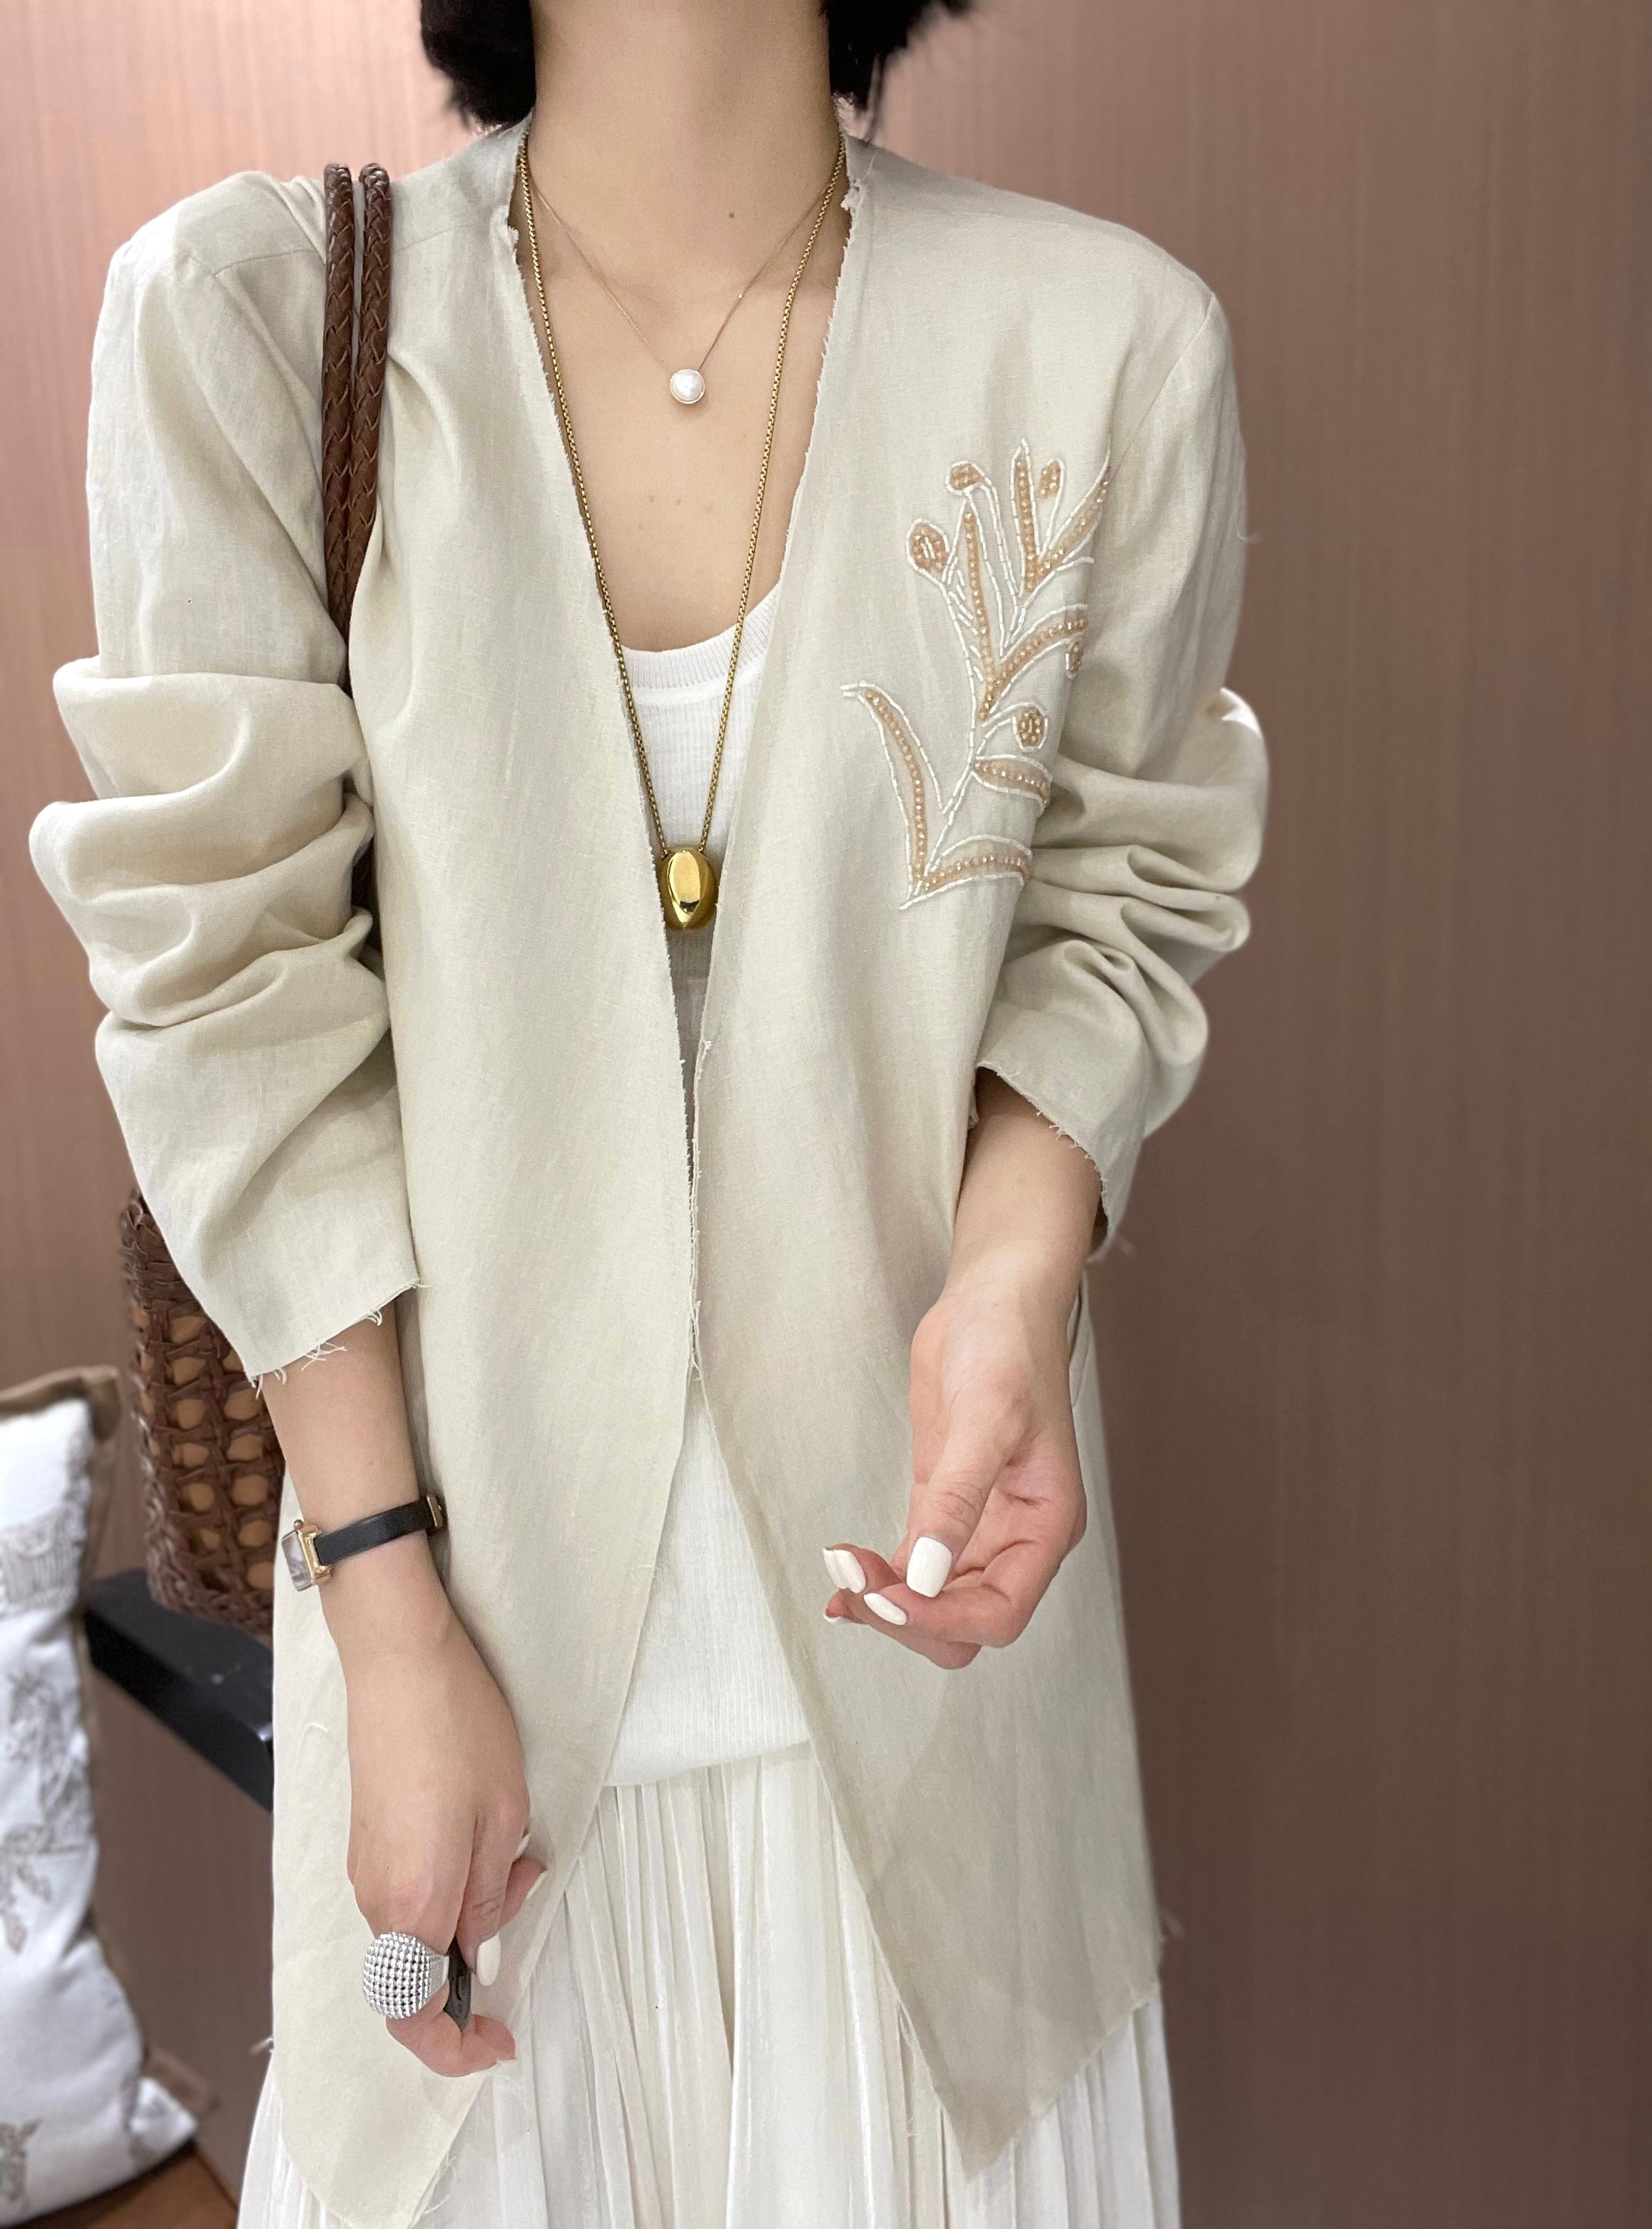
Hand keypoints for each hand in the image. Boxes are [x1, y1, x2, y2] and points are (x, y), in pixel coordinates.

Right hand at [337, 1576, 541, 2074]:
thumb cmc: (457, 1727)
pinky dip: (448, 1889)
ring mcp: (365, 1866)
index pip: (414, 2015)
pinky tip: (484, 1837)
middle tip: (525, 1901)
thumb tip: (483, 1949)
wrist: (398, 1656)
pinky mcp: (367, 1838)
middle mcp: (376, 1896)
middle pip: (416, 1976)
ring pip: (414, 1931)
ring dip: (468, 1917)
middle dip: (477, 1963)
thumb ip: (490, 1898)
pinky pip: (405, 1895)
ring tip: (515, 1855)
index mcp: (412, 1903)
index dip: (456, 2048)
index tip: (499, 2042)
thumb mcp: (500, 1817)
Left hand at [824, 1246, 1086, 1668]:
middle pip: (965, 1623)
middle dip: (909, 1617)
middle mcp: (1016, 1538)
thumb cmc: (1009, 1348)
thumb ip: (957, 1501)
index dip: (944, 1616)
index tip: (891, 1595)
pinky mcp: (941, 1509)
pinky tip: (845, 1583)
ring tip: (842, 1573)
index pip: (1001, 1612)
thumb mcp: (984, 1420)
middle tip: (858, 1586)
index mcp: (1046, 1525)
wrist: (991, 1304)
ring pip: (934, 1603)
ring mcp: (977, 1528)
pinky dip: (880, 1584)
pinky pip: (913, 1571)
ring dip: (886, 1601)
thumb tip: (927, 1573)